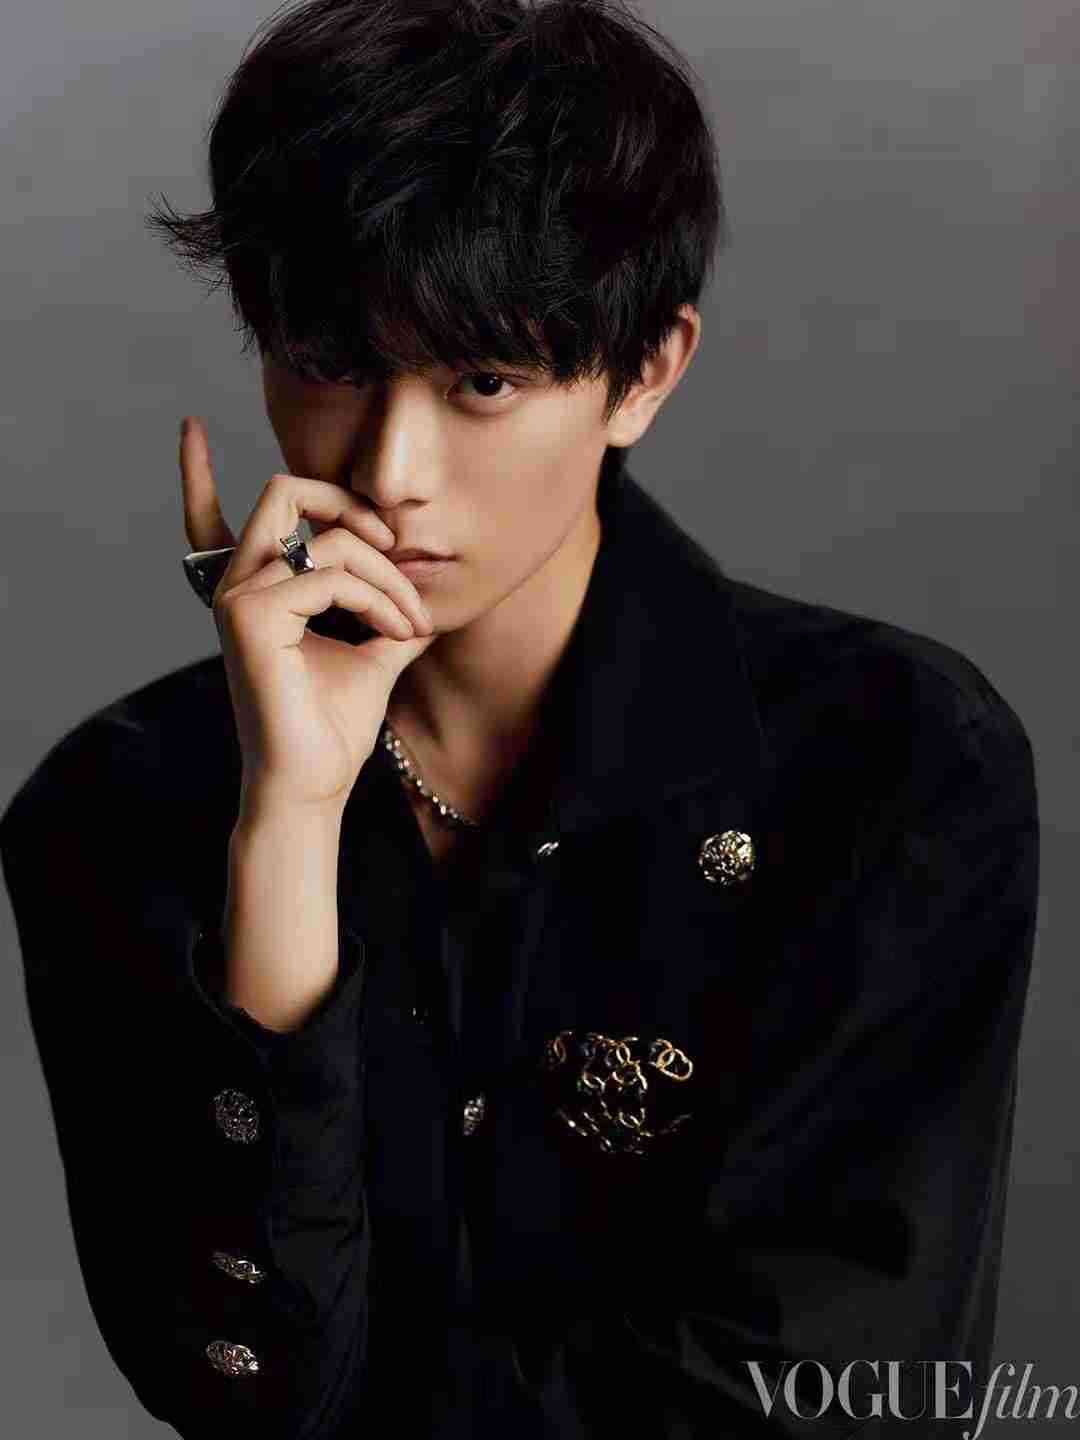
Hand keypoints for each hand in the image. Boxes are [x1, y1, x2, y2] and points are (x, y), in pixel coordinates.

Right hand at [179, 415, 438, 812]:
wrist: (314, 784)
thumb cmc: (334, 724)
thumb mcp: (374, 648)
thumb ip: (386, 603)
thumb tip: (422, 576)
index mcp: (255, 589)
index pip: (210, 517)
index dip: (197, 473)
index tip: (189, 427)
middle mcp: (238, 584)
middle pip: (286, 491)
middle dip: (353, 503)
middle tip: (395, 543)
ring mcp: (239, 597)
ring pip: (325, 534)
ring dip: (387, 572)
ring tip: (412, 620)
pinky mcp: (250, 616)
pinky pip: (331, 574)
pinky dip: (378, 598)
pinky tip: (399, 632)